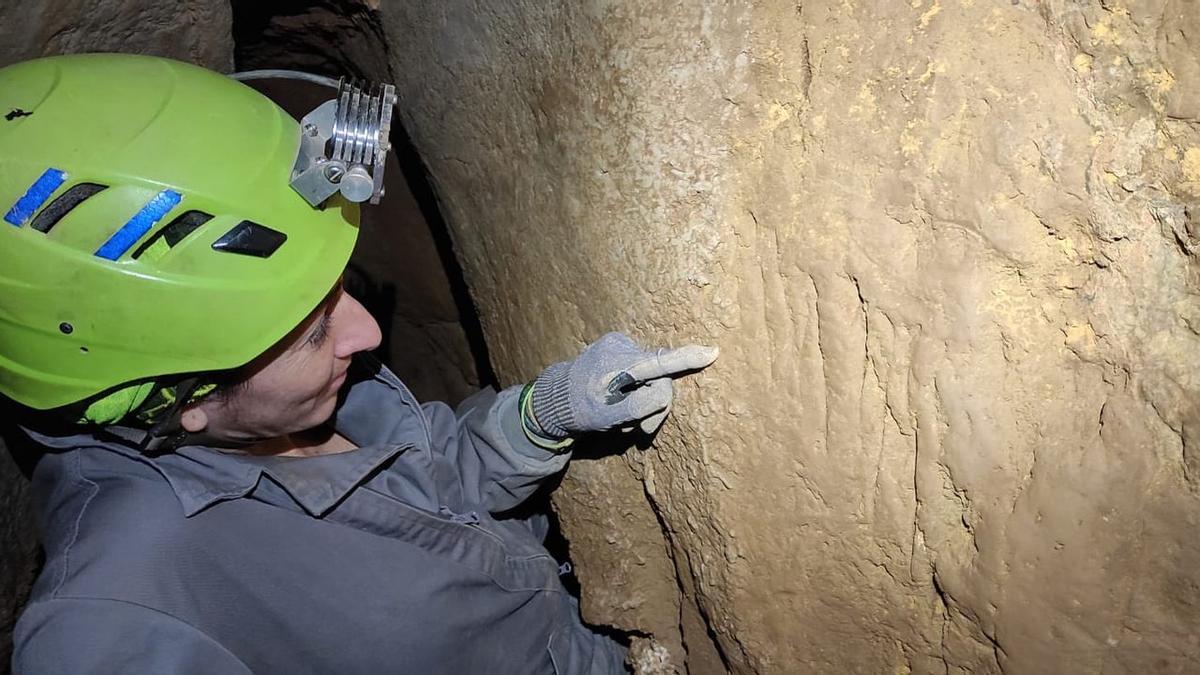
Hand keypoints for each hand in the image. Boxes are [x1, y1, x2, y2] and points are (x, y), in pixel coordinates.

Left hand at [528, 332, 718, 437]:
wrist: (555, 398)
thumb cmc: (580, 411)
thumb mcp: (607, 417)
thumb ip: (639, 405)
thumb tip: (665, 392)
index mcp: (616, 363)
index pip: (657, 362)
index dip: (686, 359)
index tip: (712, 352)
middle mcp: (619, 346)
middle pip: (659, 375)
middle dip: (656, 405)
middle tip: (643, 430)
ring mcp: (618, 343)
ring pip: (652, 375)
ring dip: (645, 400)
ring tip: (625, 419)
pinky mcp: (618, 345)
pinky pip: (641, 369)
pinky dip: (637, 389)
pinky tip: (623, 403)